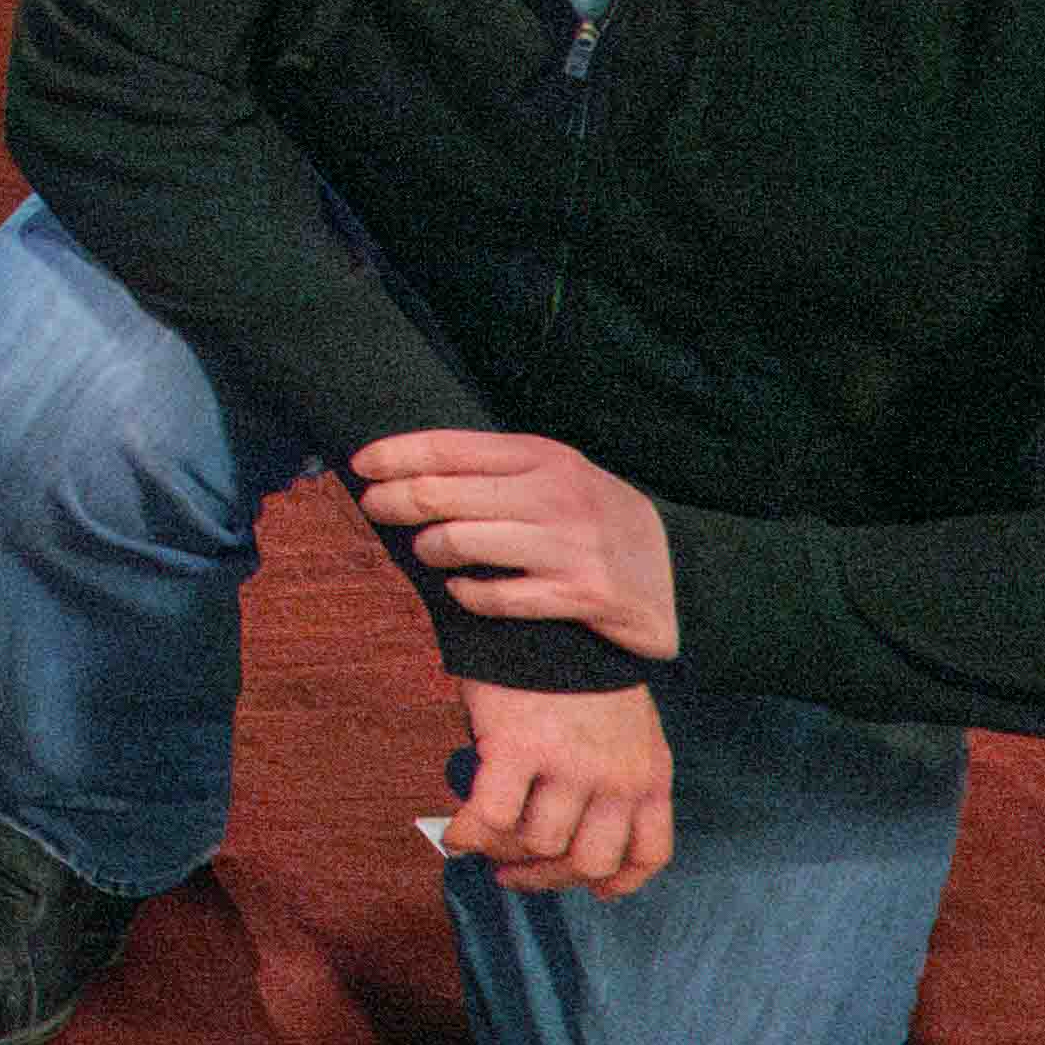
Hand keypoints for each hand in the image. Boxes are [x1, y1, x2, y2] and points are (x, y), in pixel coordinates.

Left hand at [357, 429, 679, 657]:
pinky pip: (496, 596)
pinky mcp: (581, 594)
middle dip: (392, 502)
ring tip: (428, 552)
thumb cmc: (598, 520)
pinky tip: (462, 591)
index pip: (447, 447)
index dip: (394, 455)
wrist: (686, 575)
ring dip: (430, 550)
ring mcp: (569, 545)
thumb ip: (498, 469)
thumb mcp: (559, 476)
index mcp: (544, 456)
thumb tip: (409, 469)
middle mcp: (555, 494)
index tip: (359, 466)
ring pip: (459, 542)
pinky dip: (467, 595)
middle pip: (440, 494)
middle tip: (373, 510)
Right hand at [434, 675, 677, 896]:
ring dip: (504, 852)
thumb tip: (568, 823)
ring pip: (536, 842)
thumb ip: (614, 774)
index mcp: (649, 774)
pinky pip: (490, 818)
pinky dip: (468, 834)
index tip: (592, 889)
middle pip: (587, 861)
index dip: (618, 882)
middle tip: (515, 874)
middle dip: (548, 876)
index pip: (647, 853)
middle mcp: (616, 779)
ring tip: (483, 843)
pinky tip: (455, 834)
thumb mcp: (627, 725)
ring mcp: (569, 767)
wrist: (547, 614)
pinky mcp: (517, 750)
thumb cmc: (579, 668)